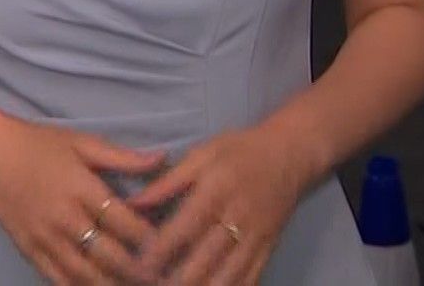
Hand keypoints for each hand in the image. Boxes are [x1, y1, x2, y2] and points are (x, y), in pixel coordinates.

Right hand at [0, 112, 166, 284]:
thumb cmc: (40, 144)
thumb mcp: (83, 143)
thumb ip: (122, 157)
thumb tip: (161, 158)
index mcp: (81, 187)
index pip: (122, 220)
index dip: (147, 237)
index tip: (166, 245)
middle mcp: (64, 217)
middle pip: (107, 254)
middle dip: (136, 270)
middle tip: (158, 276)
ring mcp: (45, 237)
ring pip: (84, 273)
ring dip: (111, 285)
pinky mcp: (29, 250)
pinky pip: (58, 279)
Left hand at [126, 127, 311, 284]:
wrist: (290, 154)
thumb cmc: (240, 151)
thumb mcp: (202, 155)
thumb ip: (167, 182)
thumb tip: (133, 202)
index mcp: (217, 190)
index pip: (185, 227)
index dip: (161, 250)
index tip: (139, 264)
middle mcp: (237, 217)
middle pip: (205, 258)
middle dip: (177, 279)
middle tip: (152, 284)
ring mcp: (255, 237)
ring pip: (227, 275)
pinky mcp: (267, 249)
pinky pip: (250, 278)